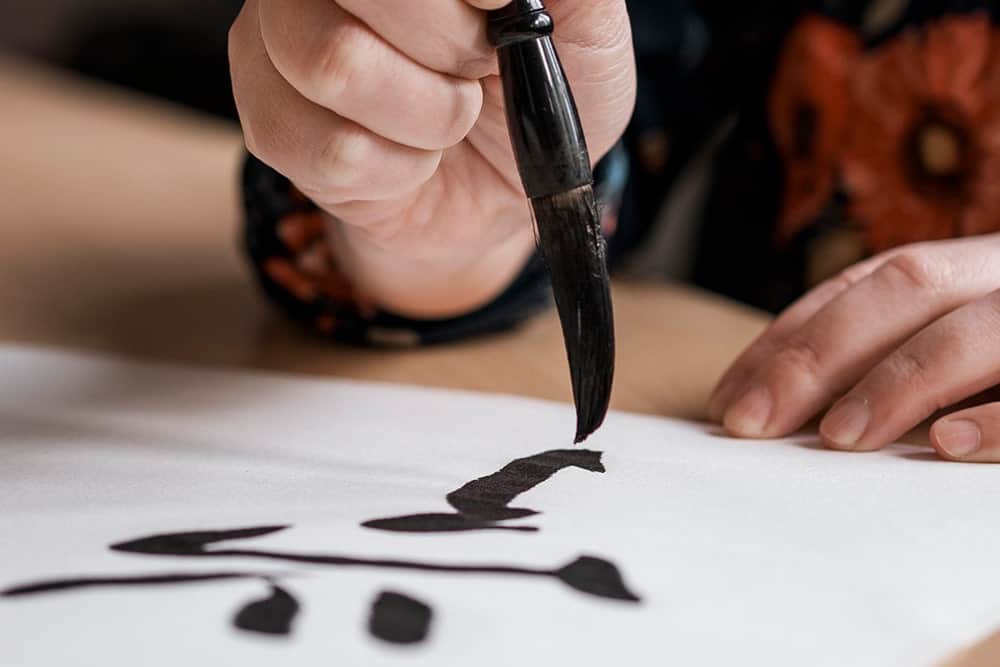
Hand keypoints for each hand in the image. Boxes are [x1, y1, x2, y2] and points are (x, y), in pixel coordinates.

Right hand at [229, 0, 635, 316]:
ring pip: (337, 66)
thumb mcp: (582, 26)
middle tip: (478, 70)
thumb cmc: (538, 92)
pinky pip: (335, 151)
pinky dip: (400, 171)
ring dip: (428, 116)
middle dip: (451, 48)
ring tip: (447, 119)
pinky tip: (411, 160)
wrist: (503, 186)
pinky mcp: (270, 125)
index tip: (501, 12)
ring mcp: (277, 45)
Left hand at [709, 235, 999, 461]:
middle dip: (819, 353)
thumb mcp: (957, 346)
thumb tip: (783, 409)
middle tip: (754, 421)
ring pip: (976, 328)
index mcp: (972, 266)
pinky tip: (948, 443)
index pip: (864, 284)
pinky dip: (997, 420)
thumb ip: (888, 357)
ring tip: (837, 435)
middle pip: (910, 287)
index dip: (792, 335)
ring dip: (897, 380)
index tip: (731, 397)